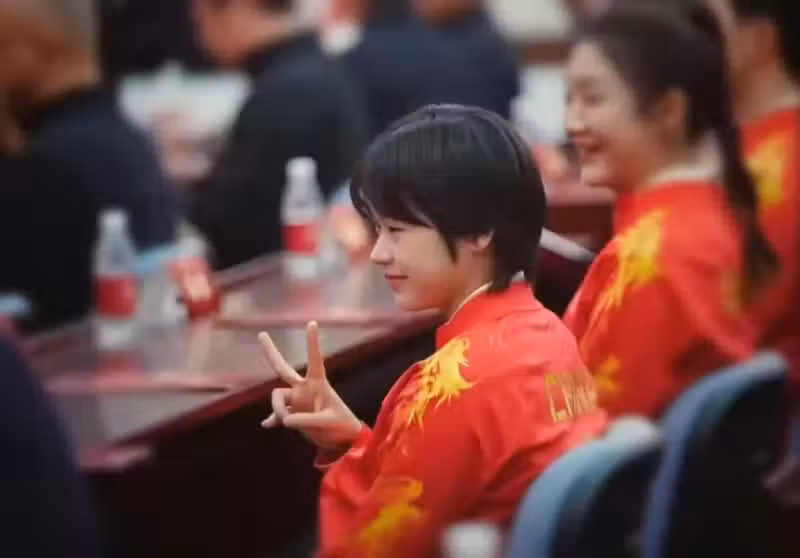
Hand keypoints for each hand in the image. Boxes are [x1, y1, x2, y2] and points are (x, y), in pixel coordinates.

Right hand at [260, 321, 361, 452]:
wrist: (342, 440)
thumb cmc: (342, 426)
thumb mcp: (327, 422)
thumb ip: (306, 421)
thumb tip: (284, 420)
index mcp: (318, 383)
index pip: (315, 359)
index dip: (312, 342)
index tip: (312, 322)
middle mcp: (304, 388)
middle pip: (282, 368)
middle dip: (271, 352)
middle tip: (261, 334)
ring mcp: (297, 400)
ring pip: (277, 396)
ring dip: (277, 409)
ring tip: (287, 422)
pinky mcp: (293, 414)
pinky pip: (277, 415)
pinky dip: (273, 419)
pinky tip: (267, 425)